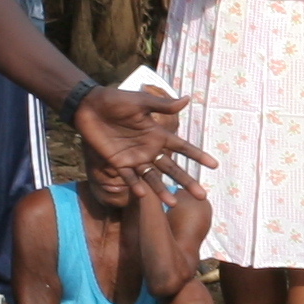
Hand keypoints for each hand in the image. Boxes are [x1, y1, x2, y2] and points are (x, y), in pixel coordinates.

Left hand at [76, 85, 212, 183]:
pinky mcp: (117, 163)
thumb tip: (187, 99)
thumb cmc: (115, 100)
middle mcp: (149, 149)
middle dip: (186, 181)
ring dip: (162, 191)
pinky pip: (128, 177)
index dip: (197, 156)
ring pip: (152, 178)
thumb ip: (162, 105)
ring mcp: (134, 158)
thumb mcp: (140, 102)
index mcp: (157, 134)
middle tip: (202, 196)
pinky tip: (142, 195)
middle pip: (172, 169)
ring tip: (172, 204)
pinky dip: (135, 186)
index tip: (214, 165)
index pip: (182, 148)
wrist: (89, 106)